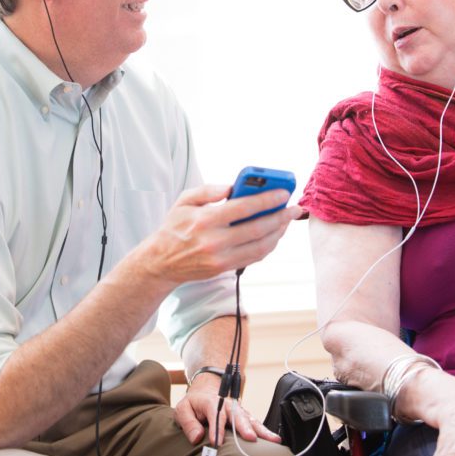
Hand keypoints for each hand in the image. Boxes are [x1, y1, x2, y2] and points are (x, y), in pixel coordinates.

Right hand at [136, 184, 301, 287]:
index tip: (284, 192)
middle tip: (294, 208)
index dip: (267, 200)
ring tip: (287, 220)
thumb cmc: (174, 227)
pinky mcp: (224, 269)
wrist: (160, 262)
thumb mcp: (184, 201)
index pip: (244, 208)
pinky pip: (254, 257)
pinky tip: (275, 234)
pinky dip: (269, 246)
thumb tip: (232, 186)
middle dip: (281, 217)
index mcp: (205, 220)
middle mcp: (214, 241)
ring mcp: (220, 258)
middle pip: (257, 229)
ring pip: (260, 246)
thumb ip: (207, 190)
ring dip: (279, 232)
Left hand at [173, 377, 282, 446]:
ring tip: (272, 439)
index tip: (216, 442)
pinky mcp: (244, 417)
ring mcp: (237, 411)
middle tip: (250, 438)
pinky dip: (264, 431)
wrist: (206, 390)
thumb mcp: (182, 409)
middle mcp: (227, 405)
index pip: (215, 414)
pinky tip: (273, 439)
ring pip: (250, 419)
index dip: (216, 428)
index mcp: (211, 402)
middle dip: (244, 427)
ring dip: (261, 430)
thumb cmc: (194, 403)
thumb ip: (188, 423)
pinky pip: (255, 423)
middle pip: (237, 415)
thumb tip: (197, 437)